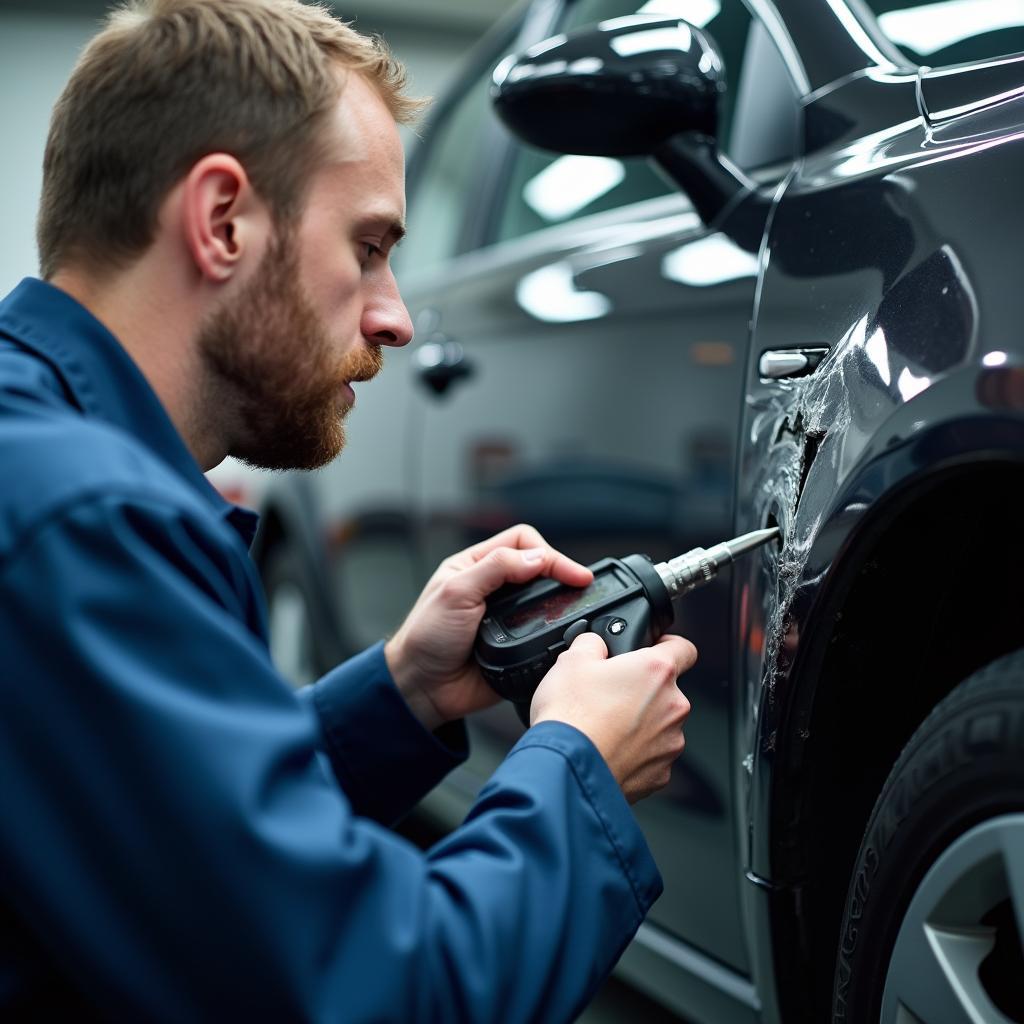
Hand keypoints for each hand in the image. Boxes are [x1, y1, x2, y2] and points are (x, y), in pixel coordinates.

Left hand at [384, 524, 592, 731]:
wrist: (422, 688)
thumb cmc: (425, 637)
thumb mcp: (456, 593)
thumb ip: (495, 569)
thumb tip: (537, 557)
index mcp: (476, 565)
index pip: (522, 542)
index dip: (548, 553)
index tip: (569, 572)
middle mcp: (494, 587)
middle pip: (539, 567)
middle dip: (561, 572)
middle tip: (582, 584)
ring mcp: (507, 616)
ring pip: (545, 599)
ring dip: (561, 600)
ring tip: (579, 603)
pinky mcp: (516, 643)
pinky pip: (543, 632)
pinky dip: (556, 629)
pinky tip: (564, 630)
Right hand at [531, 631, 695, 802]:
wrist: (565, 770)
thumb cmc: (571, 716)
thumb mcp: (571, 659)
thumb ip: (592, 642)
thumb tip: (595, 643)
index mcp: (656, 671)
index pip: (684, 648)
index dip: (667, 645)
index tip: (654, 649)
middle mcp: (672, 706)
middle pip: (667, 690)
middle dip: (642, 690)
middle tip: (609, 694)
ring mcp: (669, 742)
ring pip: (660, 724)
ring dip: (640, 722)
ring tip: (605, 726)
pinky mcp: (660, 773)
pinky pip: (652, 755)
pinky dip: (635, 752)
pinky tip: (608, 749)